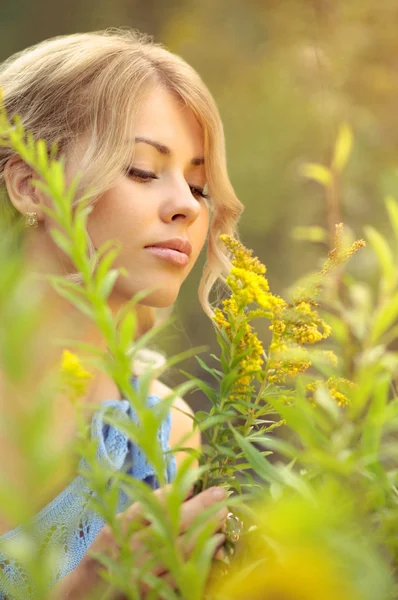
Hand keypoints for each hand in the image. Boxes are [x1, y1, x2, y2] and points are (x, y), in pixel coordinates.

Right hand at [52, 485, 227, 598]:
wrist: (88, 595)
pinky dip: (200, 560)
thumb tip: (176, 489)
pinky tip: (214, 548)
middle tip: (220, 495)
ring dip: (205, 532)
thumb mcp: (116, 526)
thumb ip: (141, 511)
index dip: (176, 491)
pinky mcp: (153, 591)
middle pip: (173, 523)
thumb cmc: (106, 554)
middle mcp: (134, 547)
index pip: (152, 504)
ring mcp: (145, 570)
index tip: (196, 480)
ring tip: (222, 517)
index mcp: (121, 527)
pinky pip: (183, 573)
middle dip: (199, 507)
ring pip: (182, 548)